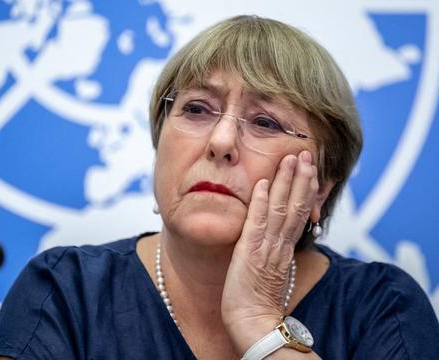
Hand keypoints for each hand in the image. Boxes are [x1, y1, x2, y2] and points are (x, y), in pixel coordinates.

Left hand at [221, 150, 318, 353]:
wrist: (252, 323)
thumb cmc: (256, 301)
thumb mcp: (272, 271)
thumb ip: (276, 251)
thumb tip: (280, 236)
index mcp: (284, 248)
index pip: (299, 213)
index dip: (305, 189)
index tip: (309, 168)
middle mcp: (279, 244)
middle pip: (295, 206)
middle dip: (301, 178)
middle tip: (305, 154)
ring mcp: (266, 247)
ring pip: (281, 209)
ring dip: (286, 182)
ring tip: (291, 160)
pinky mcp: (249, 252)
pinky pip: (256, 223)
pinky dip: (259, 202)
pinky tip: (262, 184)